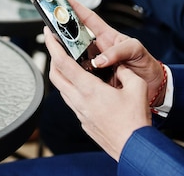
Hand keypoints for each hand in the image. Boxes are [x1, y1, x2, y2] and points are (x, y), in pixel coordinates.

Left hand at [45, 0, 165, 159]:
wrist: (134, 148)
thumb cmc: (135, 121)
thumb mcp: (136, 87)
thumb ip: (124, 71)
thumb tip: (118, 65)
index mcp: (89, 89)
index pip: (63, 62)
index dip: (53, 46)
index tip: (48, 35)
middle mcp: (80, 101)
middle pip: (55, 75)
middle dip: (52, 58)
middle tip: (57, 47)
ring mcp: (80, 112)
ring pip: (62, 89)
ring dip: (62, 74)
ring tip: (71, 64)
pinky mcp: (83, 121)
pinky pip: (71, 101)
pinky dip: (72, 89)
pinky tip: (84, 86)